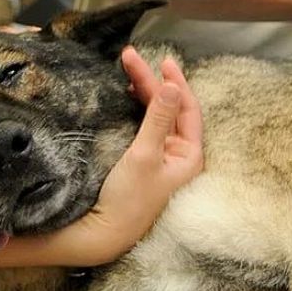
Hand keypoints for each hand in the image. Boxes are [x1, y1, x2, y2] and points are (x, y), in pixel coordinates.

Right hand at [53, 48, 203, 265]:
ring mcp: (160, 160)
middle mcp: (178, 156)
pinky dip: (136, 109)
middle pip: (169, 109)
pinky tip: (127, 96)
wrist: (102, 234)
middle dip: (151, 82)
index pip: (188, 109)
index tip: (162, 60)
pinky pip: (144, 127)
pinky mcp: (142, 164)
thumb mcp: (144, 155)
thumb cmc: (128, 200)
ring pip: (156, 116)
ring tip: (128, 70)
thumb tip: (172, 86)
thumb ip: (157, 119)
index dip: (176, 82)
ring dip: (143, 93)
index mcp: (189, 156)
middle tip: (130, 57)